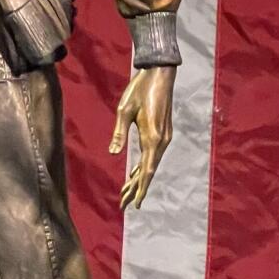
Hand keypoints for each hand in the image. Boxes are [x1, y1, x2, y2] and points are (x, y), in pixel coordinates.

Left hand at [109, 66, 174, 210]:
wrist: (159, 74)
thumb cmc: (139, 89)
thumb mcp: (124, 110)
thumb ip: (119, 133)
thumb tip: (113, 153)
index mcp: (152, 137)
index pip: (146, 170)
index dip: (139, 189)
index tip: (134, 204)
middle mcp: (161, 140)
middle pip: (148, 171)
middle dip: (136, 188)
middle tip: (124, 204)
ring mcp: (164, 137)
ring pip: (151, 164)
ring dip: (139, 178)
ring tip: (127, 193)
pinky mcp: (163, 132)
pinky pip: (153, 155)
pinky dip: (144, 166)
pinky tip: (135, 173)